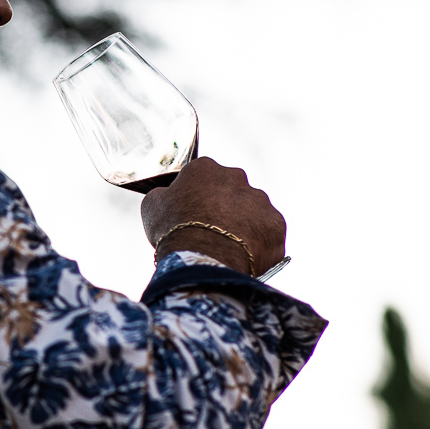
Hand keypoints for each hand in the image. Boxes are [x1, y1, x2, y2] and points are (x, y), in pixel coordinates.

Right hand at [140, 157, 285, 276]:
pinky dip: (259, 243)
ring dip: (244, 225)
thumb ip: (164, 194)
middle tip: (212, 232)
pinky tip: (245, 256)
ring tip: (229, 248)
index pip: (203, 178)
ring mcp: (260, 199)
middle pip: (232, 191)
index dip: (197, 197)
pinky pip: (268, 233)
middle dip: (225, 208)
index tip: (193, 214)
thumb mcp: (153, 206)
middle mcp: (237, 177)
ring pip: (253, 211)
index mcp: (205, 168)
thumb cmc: (174, 231)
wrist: (203, 259)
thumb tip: (168, 194)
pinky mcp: (276, 223)